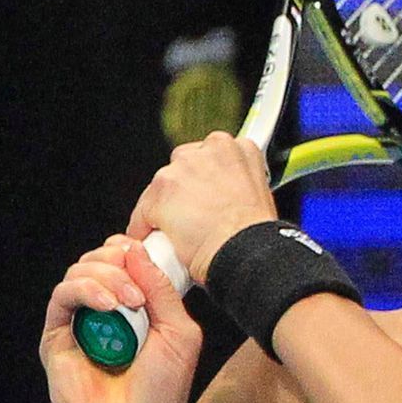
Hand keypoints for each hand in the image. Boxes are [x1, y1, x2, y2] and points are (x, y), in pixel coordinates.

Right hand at [41, 238, 202, 402]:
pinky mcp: (57, 337)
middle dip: (121, 262)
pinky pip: (63, 296)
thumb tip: (135, 249)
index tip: (148, 257)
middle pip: (100, 259)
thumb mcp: (179, 335)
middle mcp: (105, 313)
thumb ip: (162, 289)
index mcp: (135, 310)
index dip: (133, 252)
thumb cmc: (160, 395)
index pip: (125, 261)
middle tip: (140, 290)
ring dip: (108, 277)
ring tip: (130, 302)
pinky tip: (110, 307)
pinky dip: (86, 291)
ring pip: (80, 271)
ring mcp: (80, 323)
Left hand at [126, 131, 277, 285]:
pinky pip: (142, 212)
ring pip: (160, 188)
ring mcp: (180, 171)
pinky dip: (146, 229)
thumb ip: (237, 184)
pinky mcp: (159, 193)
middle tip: (193, 218)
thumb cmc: (254, 235)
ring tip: (179, 234)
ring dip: (166, 209)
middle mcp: (204, 152)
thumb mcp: (259, 196)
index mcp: (231, 149)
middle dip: (184, 192)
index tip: (204, 196)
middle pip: (181, 168)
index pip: (206, 157)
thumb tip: (225, 197)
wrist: (244, 253)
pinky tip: (157, 245)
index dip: (204, 181)